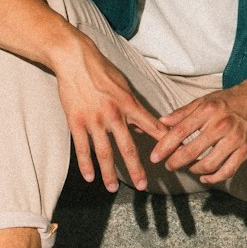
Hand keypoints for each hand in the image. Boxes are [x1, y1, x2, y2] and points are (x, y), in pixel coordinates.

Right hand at [53, 33, 166, 193]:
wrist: (74, 59)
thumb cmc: (101, 69)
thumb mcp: (123, 85)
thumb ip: (133, 107)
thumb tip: (143, 125)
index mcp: (128, 103)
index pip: (151, 126)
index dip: (162, 141)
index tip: (172, 155)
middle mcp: (113, 114)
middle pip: (127, 147)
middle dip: (136, 169)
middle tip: (142, 185)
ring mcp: (94, 119)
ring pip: (104, 152)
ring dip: (109, 173)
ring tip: (113, 188)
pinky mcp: (76, 121)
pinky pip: (82, 148)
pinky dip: (86, 164)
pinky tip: (90, 177)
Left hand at [149, 81, 246, 184]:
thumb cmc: (228, 101)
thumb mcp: (204, 100)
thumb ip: (182, 113)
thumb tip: (162, 122)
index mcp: (208, 110)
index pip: (181, 131)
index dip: (165, 146)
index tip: (155, 157)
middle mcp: (221, 125)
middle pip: (193, 151)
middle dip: (176, 162)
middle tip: (169, 165)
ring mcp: (235, 139)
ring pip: (209, 164)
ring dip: (194, 170)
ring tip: (188, 167)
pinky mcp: (245, 150)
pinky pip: (227, 171)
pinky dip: (213, 178)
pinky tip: (204, 177)